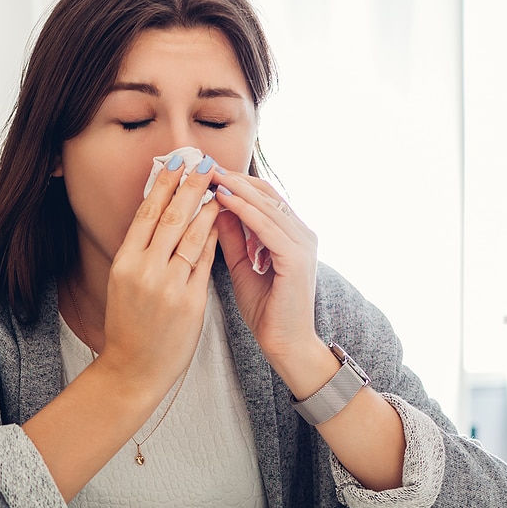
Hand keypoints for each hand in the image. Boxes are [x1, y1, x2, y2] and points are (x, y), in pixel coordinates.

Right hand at [94, 153, 221, 398]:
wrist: (133, 369)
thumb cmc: (129, 325)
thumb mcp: (123, 283)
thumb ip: (139, 253)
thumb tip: (154, 216)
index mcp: (124, 264)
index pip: (146, 214)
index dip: (163, 185)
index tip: (175, 163)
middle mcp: (144, 271)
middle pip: (170, 218)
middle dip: (189, 186)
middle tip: (203, 162)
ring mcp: (168, 287)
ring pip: (191, 236)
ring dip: (206, 206)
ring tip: (218, 185)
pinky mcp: (190, 302)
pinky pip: (205, 262)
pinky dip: (213, 238)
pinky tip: (222, 220)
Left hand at [211, 171, 326, 382]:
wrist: (285, 344)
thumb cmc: (265, 310)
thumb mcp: (242, 265)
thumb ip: (233, 237)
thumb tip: (214, 208)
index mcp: (292, 234)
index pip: (263, 196)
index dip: (235, 182)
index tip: (205, 172)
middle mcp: (302, 233)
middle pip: (266, 193)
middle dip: (234, 177)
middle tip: (204, 163)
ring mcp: (302, 243)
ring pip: (266, 204)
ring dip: (236, 187)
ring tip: (208, 174)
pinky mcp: (296, 258)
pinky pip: (266, 226)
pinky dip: (243, 210)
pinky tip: (221, 199)